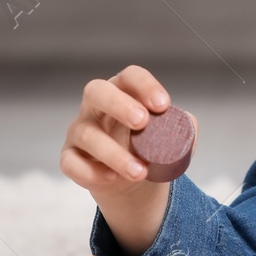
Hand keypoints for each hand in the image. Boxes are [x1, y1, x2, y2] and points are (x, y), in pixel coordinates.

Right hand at [62, 64, 191, 201]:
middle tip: (142, 122)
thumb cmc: (147, 145)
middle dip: (119, 105)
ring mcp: (79, 131)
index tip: (163, 105)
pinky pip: (71, 163)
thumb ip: (181, 127)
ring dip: (114, 153)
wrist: (131, 179)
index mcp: (122, 91)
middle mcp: (96, 107)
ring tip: (140, 171)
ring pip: (86, 134)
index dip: (145, 86)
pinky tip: (112, 178)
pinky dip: (92, 172)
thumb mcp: (167, 134)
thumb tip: (186, 127)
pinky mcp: (69, 157)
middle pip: (97, 92)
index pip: (130, 77)